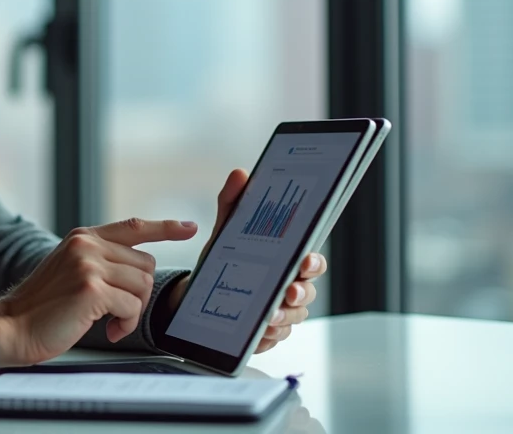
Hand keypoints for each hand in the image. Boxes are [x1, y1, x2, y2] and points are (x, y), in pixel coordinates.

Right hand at [0, 218, 198, 366]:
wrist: (12, 327)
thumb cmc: (43, 307)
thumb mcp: (70, 270)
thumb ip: (100, 261)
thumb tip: (139, 269)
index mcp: (83, 237)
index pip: (133, 226)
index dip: (165, 227)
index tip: (189, 227)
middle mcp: (87, 245)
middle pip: (145, 264)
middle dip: (137, 293)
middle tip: (116, 312)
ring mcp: (89, 264)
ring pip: (142, 286)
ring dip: (132, 312)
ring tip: (109, 322)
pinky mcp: (92, 289)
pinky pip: (132, 307)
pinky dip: (125, 324)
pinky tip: (106, 330)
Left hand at [169, 169, 326, 353]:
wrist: (199, 292)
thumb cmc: (225, 258)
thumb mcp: (226, 230)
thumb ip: (233, 202)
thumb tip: (240, 173)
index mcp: (287, 261)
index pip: (312, 263)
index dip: (313, 263)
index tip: (304, 261)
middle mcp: (290, 287)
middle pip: (308, 293)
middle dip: (301, 294)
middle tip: (288, 292)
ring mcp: (281, 313)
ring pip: (293, 318)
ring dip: (282, 317)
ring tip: (267, 316)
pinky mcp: (267, 334)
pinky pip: (275, 338)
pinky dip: (267, 336)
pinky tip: (258, 332)